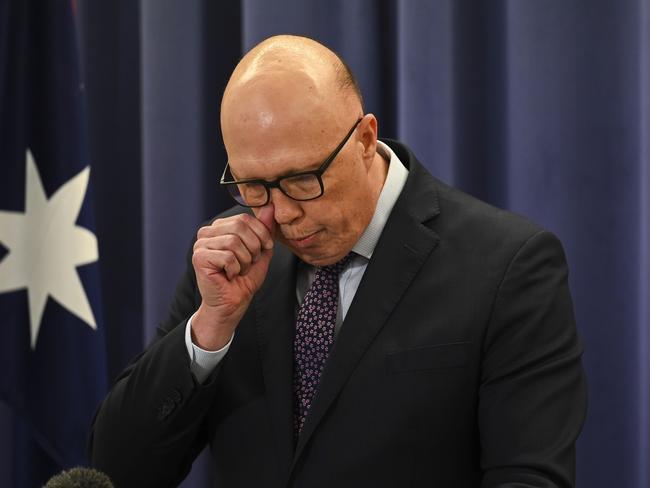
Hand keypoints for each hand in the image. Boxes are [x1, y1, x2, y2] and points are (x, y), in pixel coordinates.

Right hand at [190, 205, 275, 349]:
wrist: (233, 304)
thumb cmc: (244, 279)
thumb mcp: (261, 251)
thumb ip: (264, 229)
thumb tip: (270, 205)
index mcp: (221, 227)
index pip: (245, 218)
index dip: (261, 234)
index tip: (264, 250)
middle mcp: (207, 232)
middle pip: (240, 226)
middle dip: (253, 248)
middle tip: (249, 263)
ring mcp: (200, 244)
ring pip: (233, 242)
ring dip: (244, 261)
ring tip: (239, 270)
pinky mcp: (198, 258)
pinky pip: (227, 256)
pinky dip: (235, 269)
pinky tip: (229, 276)